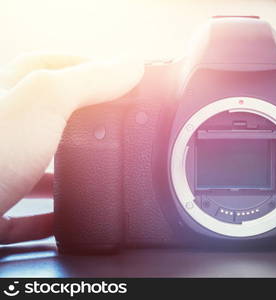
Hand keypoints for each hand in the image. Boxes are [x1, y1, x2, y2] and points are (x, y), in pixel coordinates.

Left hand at [0, 53, 142, 243]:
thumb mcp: (42, 102)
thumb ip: (87, 80)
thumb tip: (129, 65)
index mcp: (6, 94)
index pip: (48, 65)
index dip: (85, 65)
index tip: (119, 78)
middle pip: (44, 115)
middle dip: (81, 117)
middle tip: (113, 124)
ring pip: (33, 164)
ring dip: (65, 168)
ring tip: (96, 172)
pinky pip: (22, 214)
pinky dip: (46, 217)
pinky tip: (63, 219)